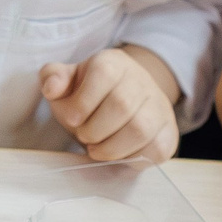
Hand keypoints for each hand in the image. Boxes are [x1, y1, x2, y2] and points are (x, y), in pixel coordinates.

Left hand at [41, 45, 180, 163]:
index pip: (103, 74)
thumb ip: (53, 78)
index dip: (83, 101)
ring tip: (97, 148)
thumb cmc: (91, 94)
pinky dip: (130, 159)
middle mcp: (141, 80)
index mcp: (113, 63)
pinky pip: (154, 149)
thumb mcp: (68, 81)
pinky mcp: (168, 131)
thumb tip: (52, 88)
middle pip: (121, 105)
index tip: (72, 118)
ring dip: (111, 148)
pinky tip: (117, 154)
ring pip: (139, 129)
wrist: (127, 100)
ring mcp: (158, 106)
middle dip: (94, 130)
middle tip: (84, 136)